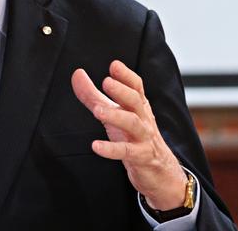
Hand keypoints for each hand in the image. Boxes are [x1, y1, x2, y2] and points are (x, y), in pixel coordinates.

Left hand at [71, 60, 186, 209]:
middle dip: (121, 91)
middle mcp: (142, 118)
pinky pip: (126, 152)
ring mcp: (143, 138)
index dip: (126, 75)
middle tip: (106, 82)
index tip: (114, 65)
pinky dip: (111, 149)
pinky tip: (96, 146)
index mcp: (138, 106)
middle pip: (135, 101)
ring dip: (115, 115)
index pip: (136, 86)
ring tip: (97, 111)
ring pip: (132, 123)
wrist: (160, 171)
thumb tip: (77, 74)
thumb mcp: (114, 112)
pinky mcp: (140, 157)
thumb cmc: (133, 136)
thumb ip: (93, 94)